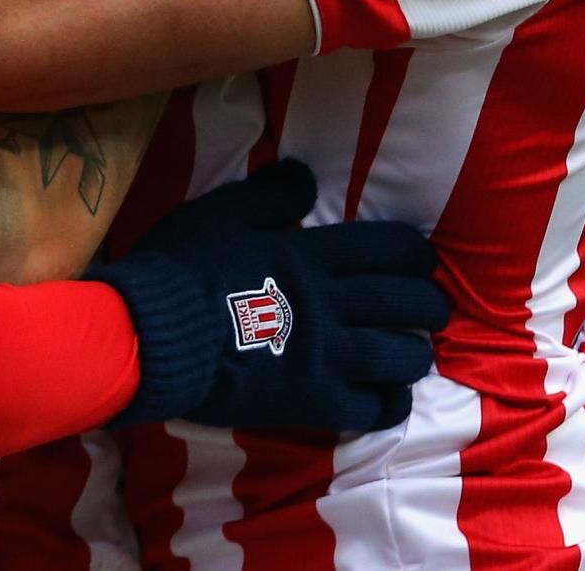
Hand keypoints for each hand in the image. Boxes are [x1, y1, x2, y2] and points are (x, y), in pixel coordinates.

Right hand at [90, 158, 449, 433]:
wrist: (150, 334)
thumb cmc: (181, 268)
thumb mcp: (220, 211)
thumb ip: (270, 193)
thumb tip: (307, 175)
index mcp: (309, 254)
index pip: (384, 248)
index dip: (414, 253)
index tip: (424, 258)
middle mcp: (329, 303)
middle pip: (403, 301)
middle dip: (429, 303)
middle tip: (433, 306)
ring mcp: (324, 356)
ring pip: (398, 356)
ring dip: (416, 353)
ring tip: (417, 352)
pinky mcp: (309, 400)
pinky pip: (367, 409)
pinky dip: (387, 404)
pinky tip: (390, 398)